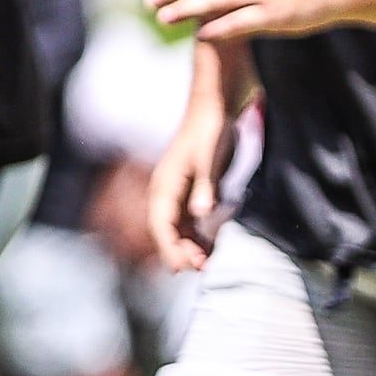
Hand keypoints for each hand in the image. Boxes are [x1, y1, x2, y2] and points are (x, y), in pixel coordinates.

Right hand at [144, 118, 231, 274]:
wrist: (214, 107)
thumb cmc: (208, 129)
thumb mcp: (209, 158)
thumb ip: (205, 187)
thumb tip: (200, 213)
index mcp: (164, 185)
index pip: (161, 225)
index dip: (169, 248)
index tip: (180, 267)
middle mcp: (167, 192)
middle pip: (168, 231)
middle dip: (181, 251)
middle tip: (200, 267)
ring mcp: (180, 192)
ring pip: (179, 228)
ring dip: (190, 246)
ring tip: (206, 262)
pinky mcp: (194, 190)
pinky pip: (191, 220)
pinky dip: (199, 234)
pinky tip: (210, 246)